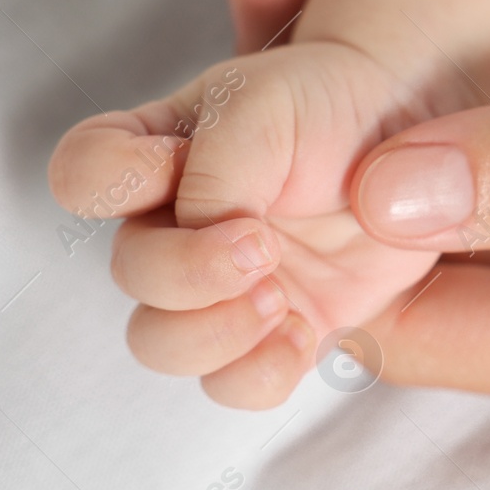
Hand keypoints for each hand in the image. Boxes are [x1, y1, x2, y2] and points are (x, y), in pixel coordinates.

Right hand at [47, 0, 467, 407]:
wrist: (407, 132)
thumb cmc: (326, 105)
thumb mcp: (267, 106)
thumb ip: (216, 168)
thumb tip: (204, 240)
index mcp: (153, 153)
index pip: (82, 174)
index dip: (113, 182)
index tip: (180, 165)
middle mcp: (174, 225)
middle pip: (128, 275)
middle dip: (187, 272)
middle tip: (261, 248)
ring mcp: (221, 287)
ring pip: (162, 344)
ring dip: (212, 333)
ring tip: (281, 299)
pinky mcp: (276, 330)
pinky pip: (234, 384)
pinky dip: (259, 371)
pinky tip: (303, 332)